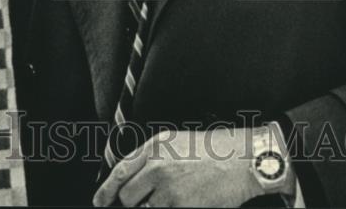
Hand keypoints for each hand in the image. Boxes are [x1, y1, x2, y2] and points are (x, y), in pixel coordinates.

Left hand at [92, 127, 272, 207]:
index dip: (106, 190)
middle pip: (127, 196)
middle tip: (150, 200)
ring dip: (157, 207)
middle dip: (134, 202)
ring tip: (180, 195)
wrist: (245, 159)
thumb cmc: (218, 151)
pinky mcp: (180, 206)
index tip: (100, 201)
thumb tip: (137, 182)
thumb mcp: (179, 144)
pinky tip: (187, 201)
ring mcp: (167, 188)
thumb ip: (154, 159)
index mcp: (155, 146)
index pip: (119, 171)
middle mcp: (157, 165)